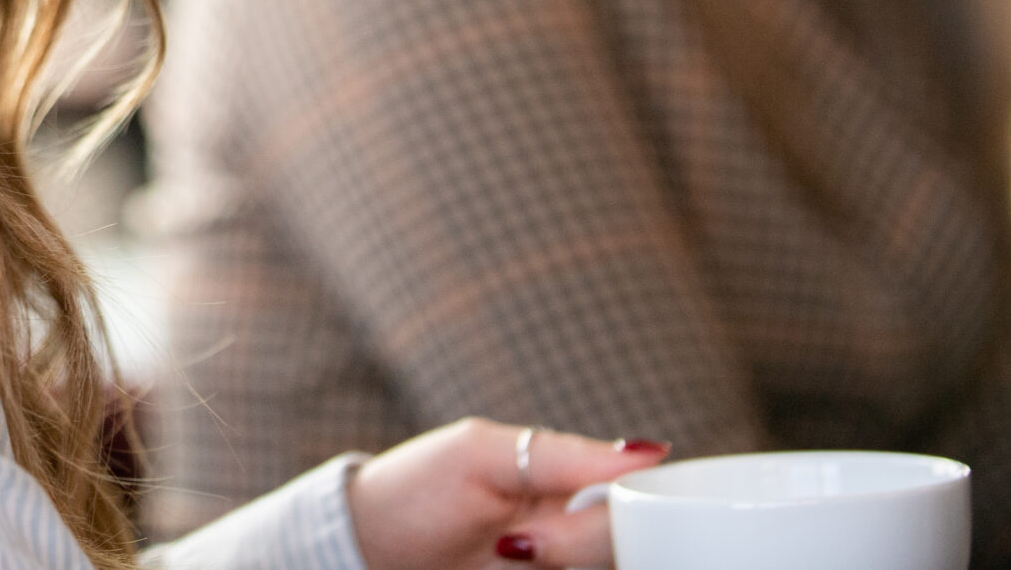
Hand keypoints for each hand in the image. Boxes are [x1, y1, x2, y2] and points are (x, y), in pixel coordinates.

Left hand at [344, 418, 667, 568]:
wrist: (363, 550)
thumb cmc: (414, 489)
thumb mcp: (479, 455)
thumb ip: (562, 456)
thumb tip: (647, 451)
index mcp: (572, 480)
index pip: (636, 498)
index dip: (619, 515)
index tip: (556, 522)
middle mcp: (579, 530)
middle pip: (622, 545)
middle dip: (574, 547)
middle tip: (515, 546)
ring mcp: (562, 566)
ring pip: (608, 567)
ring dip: (564, 564)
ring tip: (505, 556)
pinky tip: (508, 567)